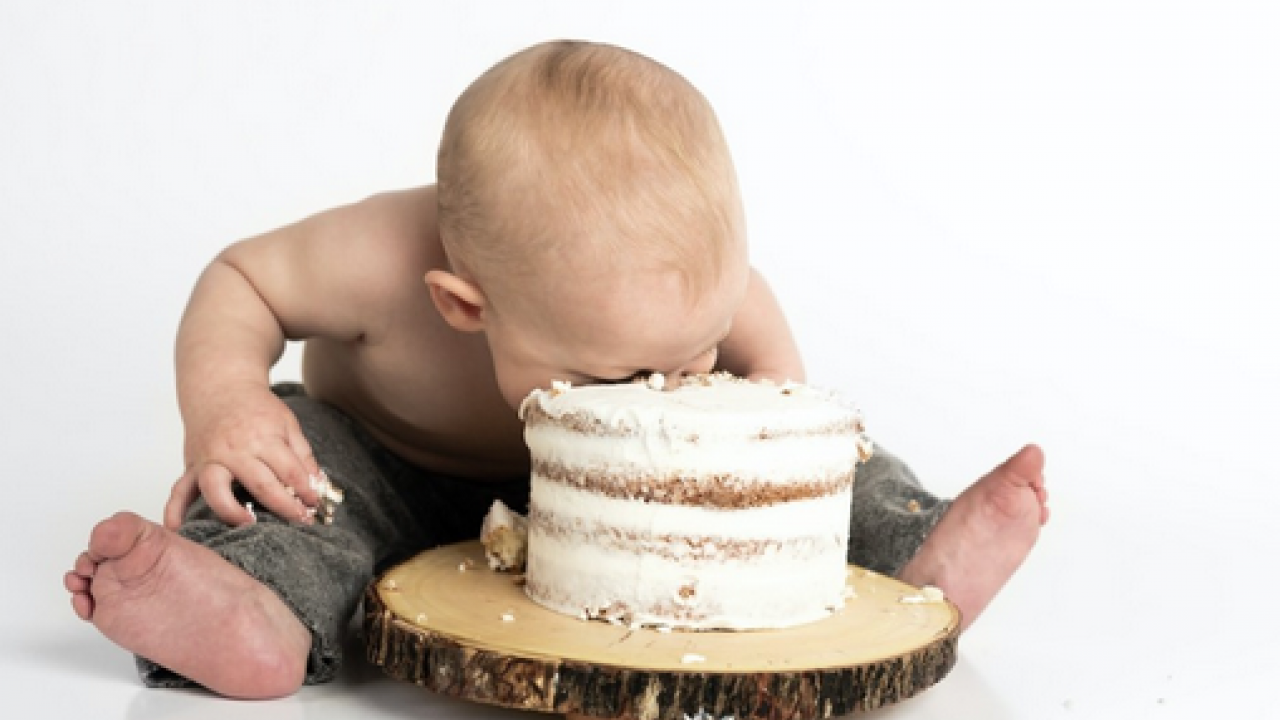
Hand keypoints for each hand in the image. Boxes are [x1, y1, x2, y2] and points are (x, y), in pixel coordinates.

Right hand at [165, 383, 320, 528]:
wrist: (219, 387)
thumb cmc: (255, 408)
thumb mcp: (287, 424)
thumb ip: (302, 454)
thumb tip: (317, 484)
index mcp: (262, 437)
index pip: (289, 470)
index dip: (306, 490)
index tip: (314, 505)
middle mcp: (234, 450)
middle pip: (260, 483)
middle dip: (283, 505)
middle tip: (299, 520)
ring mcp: (209, 459)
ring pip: (215, 489)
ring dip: (231, 511)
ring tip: (249, 526)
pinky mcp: (191, 467)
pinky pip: (179, 491)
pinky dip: (175, 511)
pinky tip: (178, 530)